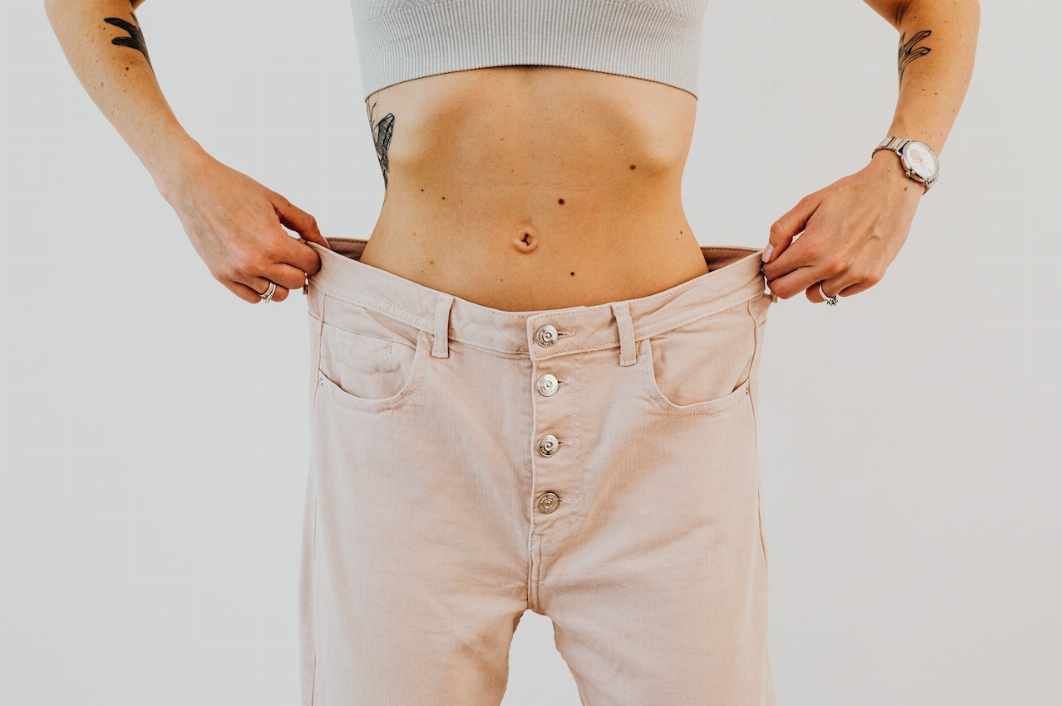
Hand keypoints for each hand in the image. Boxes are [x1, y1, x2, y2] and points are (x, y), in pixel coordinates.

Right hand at [159, 148, 331, 303]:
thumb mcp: (278, 201)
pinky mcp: (221, 276)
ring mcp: (237, 272)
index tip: (305, 246)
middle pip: (297, 283)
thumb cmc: (236, 189)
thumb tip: (324, 245)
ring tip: (272, 260)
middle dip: (299, 267)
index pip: (311, 264)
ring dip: (280, 280)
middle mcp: (255, 262)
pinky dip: (260, 287)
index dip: (313, 254)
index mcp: (273, 242)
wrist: (194, 187)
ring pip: (276, 295)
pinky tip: (258, 268)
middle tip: (290, 252)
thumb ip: (306, 224)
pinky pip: (253, 298)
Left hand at [761, 152, 923, 302]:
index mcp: (812, 247)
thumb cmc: (849, 194)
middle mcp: (831, 266)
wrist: (892, 190)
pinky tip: (843, 260)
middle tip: (788, 267)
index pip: (773, 274)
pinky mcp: (871, 278)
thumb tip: (767, 256)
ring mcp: (853, 275)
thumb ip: (782, 230)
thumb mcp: (808, 203)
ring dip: (812, 281)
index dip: (769, 267)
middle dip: (782, 280)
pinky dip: (836, 282)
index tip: (774, 261)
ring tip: (822, 259)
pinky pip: (840, 293)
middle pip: (788, 292)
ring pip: (815, 295)